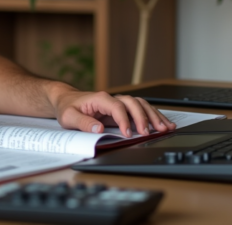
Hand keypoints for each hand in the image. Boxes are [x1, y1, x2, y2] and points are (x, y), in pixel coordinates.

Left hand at [51, 89, 175, 136]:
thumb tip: (98, 129)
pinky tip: (163, 124)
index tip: (128, 134)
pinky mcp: (122, 109)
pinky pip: (140, 110)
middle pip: (133, 103)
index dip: (125, 120)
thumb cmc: (67, 107)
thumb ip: (83, 122)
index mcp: (100, 99)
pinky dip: (153, 116)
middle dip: (144, 117)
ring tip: (165, 128)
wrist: (66, 100)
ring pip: (140, 105)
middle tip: (150, 132)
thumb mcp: (69, 116)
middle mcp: (112, 98)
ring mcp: (118, 103)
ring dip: (153, 116)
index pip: (117, 107)